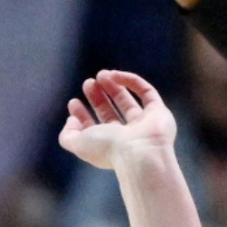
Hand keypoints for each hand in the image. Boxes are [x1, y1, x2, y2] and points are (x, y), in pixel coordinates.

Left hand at [58, 71, 176, 172]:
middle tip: (88, 83)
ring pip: (128, 102)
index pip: (95, 128)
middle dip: (98, 97)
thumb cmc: (109, 149)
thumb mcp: (78, 144)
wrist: (140, 152)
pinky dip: (131, 81)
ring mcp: (145, 124)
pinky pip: (146, 92)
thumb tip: (71, 120)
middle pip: (111, 113)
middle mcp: (127, 137)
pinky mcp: (159, 112)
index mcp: (109, 146)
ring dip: (114, 86)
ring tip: (101, 74)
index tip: (73, 102)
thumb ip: (67, 136)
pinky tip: (116, 75)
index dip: (83, 115)